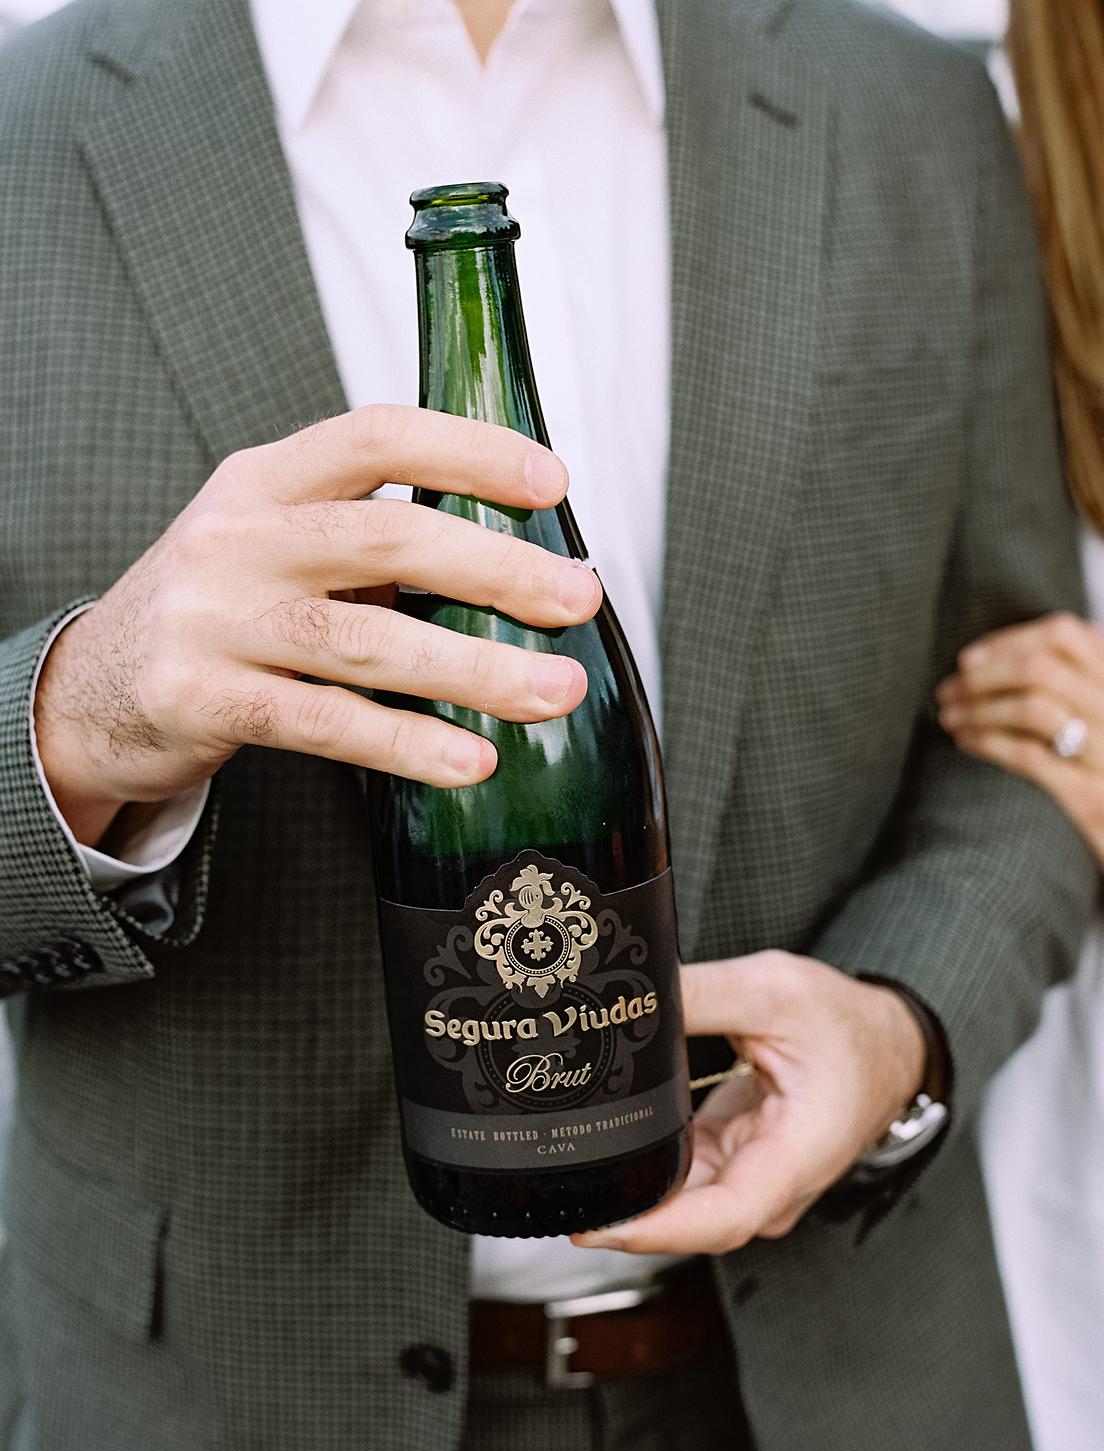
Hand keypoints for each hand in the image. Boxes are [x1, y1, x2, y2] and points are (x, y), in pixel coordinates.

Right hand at [34, 405, 599, 845]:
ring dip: (473, 670)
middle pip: (383, 539)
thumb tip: (518, 569)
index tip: (551, 482)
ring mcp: (214, 622)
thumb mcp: (274, 543)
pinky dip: (406, 745)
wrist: (96, 687)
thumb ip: (366, 538)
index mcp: (263, 482)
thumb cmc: (221, 610)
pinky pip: (325, 724)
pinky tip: (470, 759)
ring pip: (364, 642)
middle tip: (577, 600)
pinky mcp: (205, 701)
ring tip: (553, 693)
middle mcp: (236, 540)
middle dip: (495, 570)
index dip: (468, 451)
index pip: (374, 436)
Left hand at [572, 952, 925, 1254]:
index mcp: (797, 1155)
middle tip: (558, 1183)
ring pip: (679, 1202)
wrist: (883, 1042)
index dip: (657, 1231)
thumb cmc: (845, 1025)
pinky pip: (680, 1176)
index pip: (724, 1219)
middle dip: (624, 1212)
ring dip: (630, 1189)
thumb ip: (700, 994)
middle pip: (690, 1221)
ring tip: (569, 1162)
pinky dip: (644, 1163)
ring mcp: (751, 1178)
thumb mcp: (774, 991)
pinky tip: (606, 1140)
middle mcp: (772, 1185)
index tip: (598, 1226)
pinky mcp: (731, 1160)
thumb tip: (628, 999)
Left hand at [937, 612, 1103, 864]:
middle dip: (982, 677)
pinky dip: (988, 744)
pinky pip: (1030, 757)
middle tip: (948, 692)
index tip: (968, 660)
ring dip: (979, 709)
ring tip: (950, 717)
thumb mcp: (1093, 716)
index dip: (1007, 641)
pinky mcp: (1091, 797)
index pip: (1064, 635)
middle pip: (1040, 668)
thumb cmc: (1098, 766)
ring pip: (1033, 708)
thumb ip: (1066, 685)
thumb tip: (987, 662)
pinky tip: (967, 742)